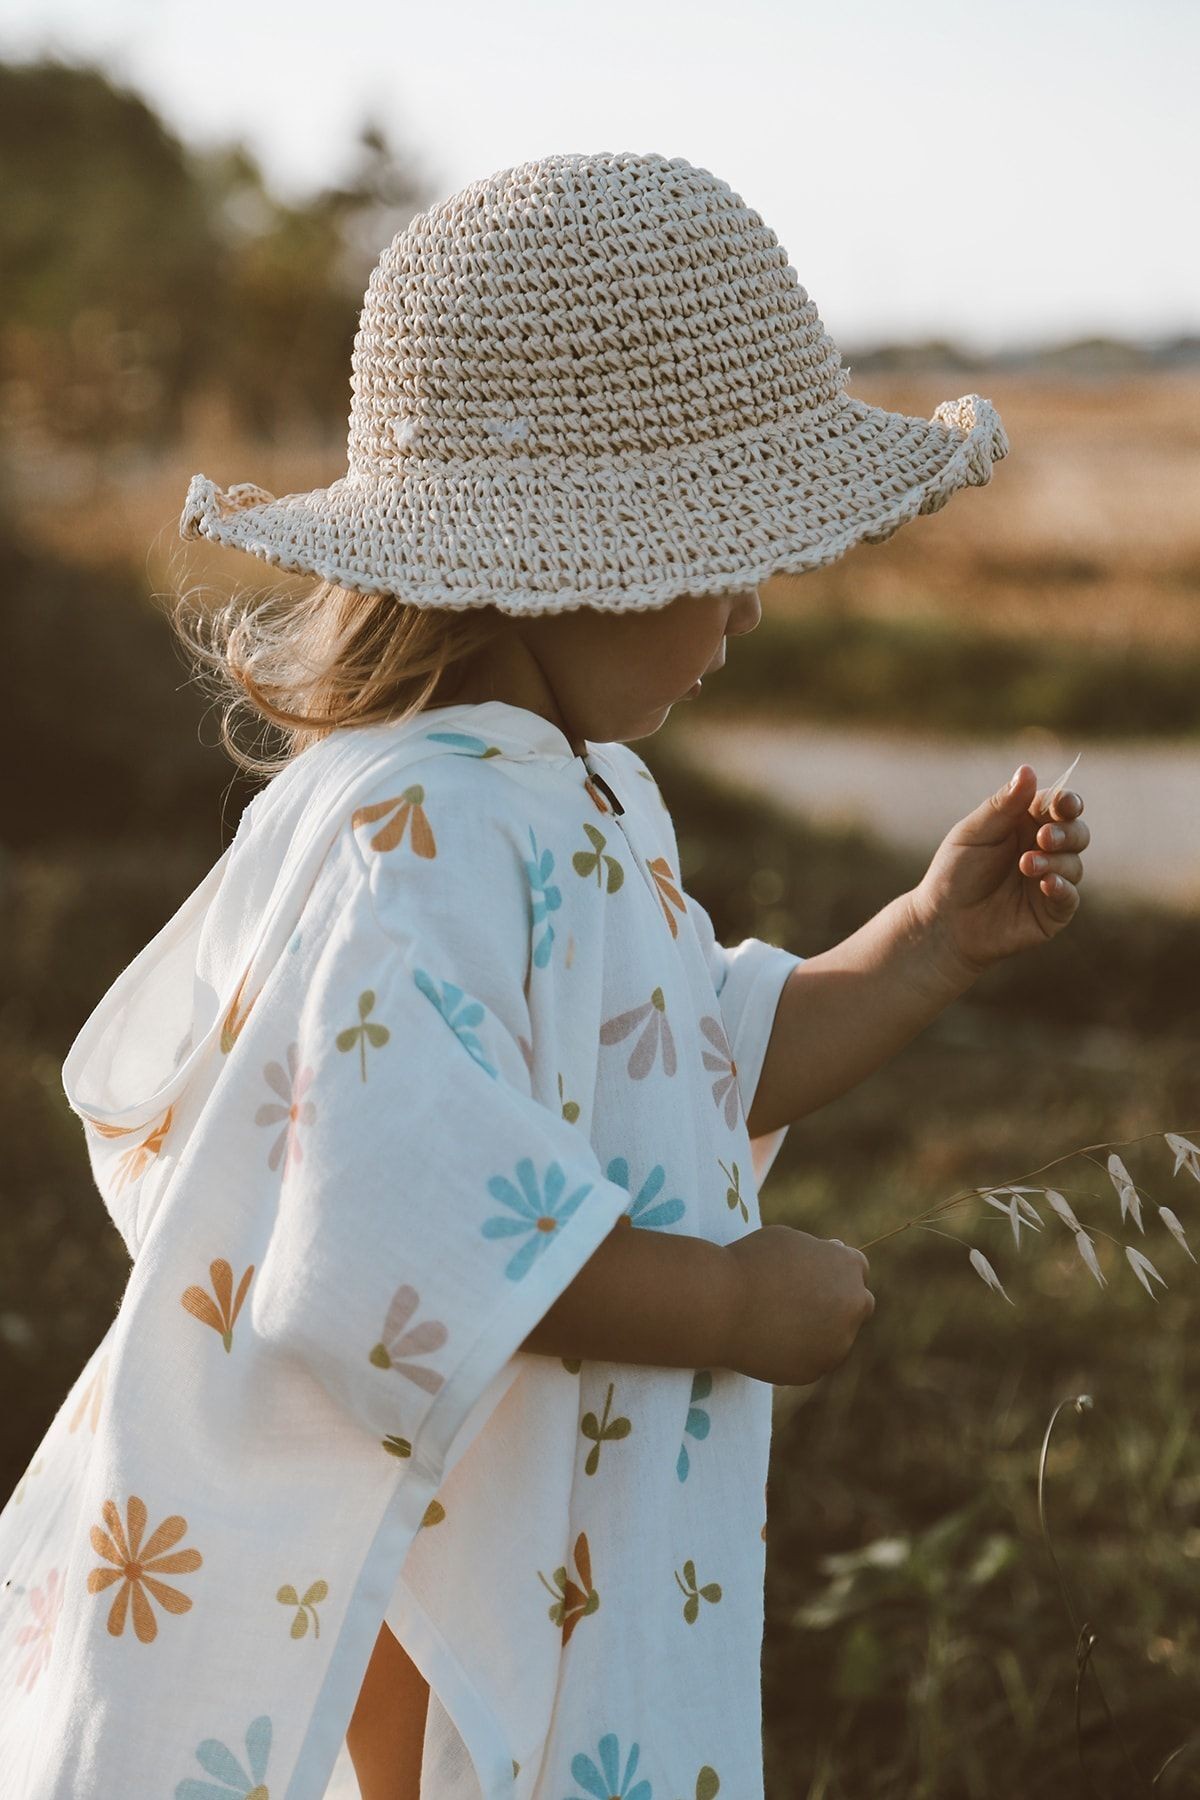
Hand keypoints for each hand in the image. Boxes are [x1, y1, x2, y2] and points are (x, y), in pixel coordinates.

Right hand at [723, 1225, 874, 1385]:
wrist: (719, 1305)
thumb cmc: (749, 1262)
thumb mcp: (789, 1240)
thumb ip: (818, 1251)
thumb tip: (836, 1252)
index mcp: (848, 1267)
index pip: (857, 1269)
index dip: (835, 1271)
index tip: (813, 1275)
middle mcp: (852, 1306)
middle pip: (858, 1305)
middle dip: (839, 1303)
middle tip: (803, 1301)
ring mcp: (836, 1343)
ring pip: (835, 1337)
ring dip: (818, 1330)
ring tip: (776, 1320)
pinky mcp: (814, 1371)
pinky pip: (811, 1359)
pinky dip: (797, 1353)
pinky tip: (768, 1340)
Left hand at [910, 765, 1089, 978]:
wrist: (943, 921)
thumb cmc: (955, 871)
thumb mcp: (974, 832)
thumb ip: (1003, 805)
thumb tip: (1027, 769)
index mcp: (1026, 824)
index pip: (1059, 806)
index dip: (1067, 802)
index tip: (1063, 804)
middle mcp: (1044, 850)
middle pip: (1077, 832)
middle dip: (1066, 833)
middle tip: (1042, 838)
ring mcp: (1051, 880)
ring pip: (1075, 864)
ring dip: (1055, 861)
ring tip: (1026, 865)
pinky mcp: (1052, 912)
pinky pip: (1070, 897)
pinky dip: (1064, 887)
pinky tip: (1048, 883)